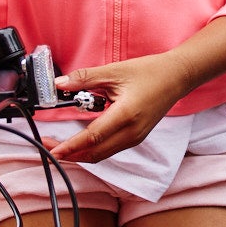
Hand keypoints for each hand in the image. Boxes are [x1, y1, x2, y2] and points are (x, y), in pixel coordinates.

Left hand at [48, 53, 197, 162]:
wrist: (177, 77)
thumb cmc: (150, 72)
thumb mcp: (114, 71)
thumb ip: (85, 78)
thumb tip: (60, 83)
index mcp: (125, 115)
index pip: (92, 137)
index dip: (70, 146)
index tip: (52, 150)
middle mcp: (131, 132)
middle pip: (95, 153)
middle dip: (70, 154)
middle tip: (48, 148)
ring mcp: (135, 137)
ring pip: (102, 155)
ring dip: (80, 154)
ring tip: (61, 147)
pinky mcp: (136, 137)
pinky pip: (110, 150)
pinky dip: (93, 150)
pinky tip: (81, 143)